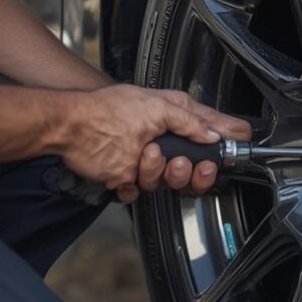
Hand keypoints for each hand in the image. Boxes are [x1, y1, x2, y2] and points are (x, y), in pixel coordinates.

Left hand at [60, 85, 250, 202]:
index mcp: (173, 119)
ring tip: (145, 155)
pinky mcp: (126, 176)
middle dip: (189, 170)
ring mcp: (145, 161)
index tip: (232, 152)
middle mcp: (162, 141)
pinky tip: (126, 173)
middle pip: (193, 168)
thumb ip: (190, 122)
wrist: (69, 129)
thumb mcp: (156, 108)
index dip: (223, 144)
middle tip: (183, 163)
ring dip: (157, 172)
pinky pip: (140, 192)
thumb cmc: (106, 111)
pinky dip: (133, 185)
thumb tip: (213, 134)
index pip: (210, 133)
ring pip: (167, 182)